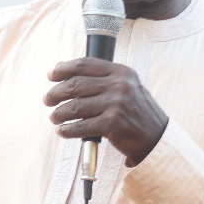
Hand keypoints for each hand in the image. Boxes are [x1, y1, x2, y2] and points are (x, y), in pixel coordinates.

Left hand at [45, 57, 168, 165]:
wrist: (156, 138)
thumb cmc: (135, 112)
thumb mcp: (124, 87)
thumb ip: (98, 77)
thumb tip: (60, 65)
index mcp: (122, 72)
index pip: (85, 64)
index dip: (63, 69)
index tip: (51, 75)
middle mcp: (120, 85)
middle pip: (75, 84)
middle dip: (55, 93)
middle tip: (47, 100)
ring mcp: (116, 104)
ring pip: (74, 107)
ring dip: (59, 113)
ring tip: (54, 117)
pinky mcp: (112, 124)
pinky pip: (80, 126)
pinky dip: (67, 130)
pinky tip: (62, 131)